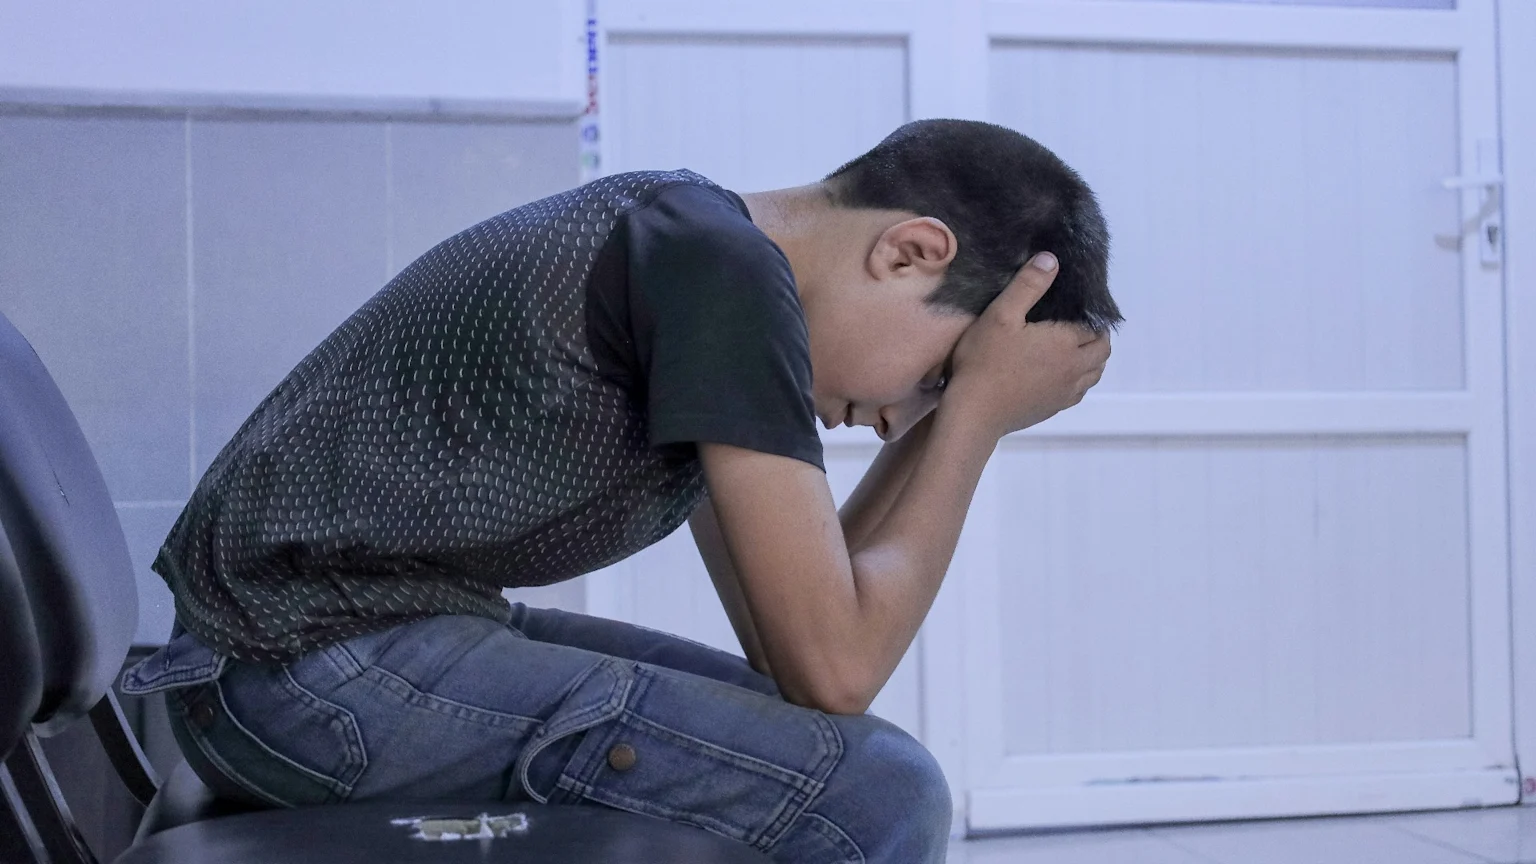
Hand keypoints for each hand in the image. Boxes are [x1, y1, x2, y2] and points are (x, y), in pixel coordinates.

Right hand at [943, 253, 1110, 438]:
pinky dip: (1079, 379)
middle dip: (1096, 336)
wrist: (974, 413)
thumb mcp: (1001, 314)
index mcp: (1065, 343)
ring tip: (1073, 348)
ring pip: (1094, 374)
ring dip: (1091, 359)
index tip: (1077, 306)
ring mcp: (1065, 393)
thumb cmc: (984, 361)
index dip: (1090, 315)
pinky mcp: (1053, 409)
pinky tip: (1060, 374)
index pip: (1094, 326)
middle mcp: (1073, 369)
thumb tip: (1051, 260)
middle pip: (1101, 351)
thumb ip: (1028, 285)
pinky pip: (1078, 392)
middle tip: (1078, 324)